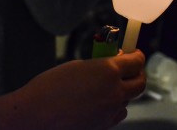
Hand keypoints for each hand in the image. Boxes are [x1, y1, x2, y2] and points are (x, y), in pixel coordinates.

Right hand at [22, 50, 145, 129]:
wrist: (37, 113)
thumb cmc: (50, 86)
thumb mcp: (78, 66)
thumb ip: (99, 65)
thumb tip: (111, 64)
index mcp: (108, 71)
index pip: (137, 62)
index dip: (137, 56)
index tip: (134, 53)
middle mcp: (115, 91)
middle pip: (140, 82)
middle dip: (137, 73)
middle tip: (129, 68)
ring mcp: (110, 111)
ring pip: (128, 99)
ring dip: (123, 90)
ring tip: (107, 85)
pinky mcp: (104, 125)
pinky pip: (117, 113)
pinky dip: (114, 106)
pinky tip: (100, 102)